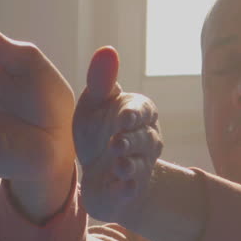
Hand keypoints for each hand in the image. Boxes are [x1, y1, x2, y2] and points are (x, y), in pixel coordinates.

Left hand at [73, 47, 163, 223]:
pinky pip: (132, 189)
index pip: (143, 110)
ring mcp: (140, 166)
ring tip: (118, 163)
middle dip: (132, 140)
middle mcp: (146, 140)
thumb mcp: (94, 105)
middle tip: (116, 142)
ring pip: (141, 165)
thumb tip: (108, 50)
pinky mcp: (128, 190)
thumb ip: (101, 82)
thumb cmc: (98, 130)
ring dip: (130, 163)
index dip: (134, 114)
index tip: (123, 117)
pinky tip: (121, 185)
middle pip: (145, 139)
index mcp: (138, 114)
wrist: (99, 174)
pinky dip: (128, 188)